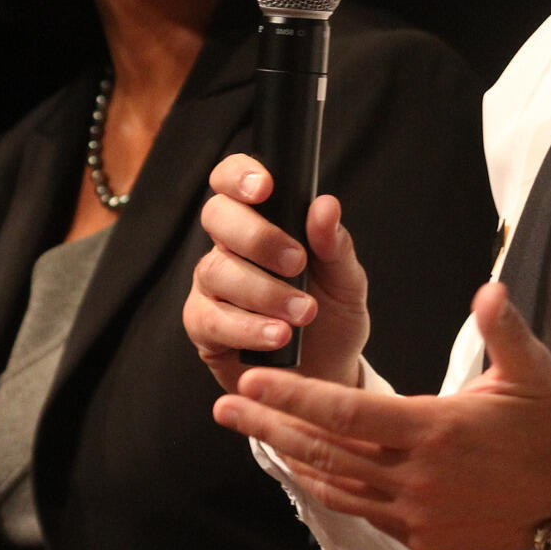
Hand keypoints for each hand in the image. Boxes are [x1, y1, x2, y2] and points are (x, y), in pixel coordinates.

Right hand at [188, 154, 369, 391]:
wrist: (325, 375)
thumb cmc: (332, 317)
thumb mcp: (346, 281)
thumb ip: (335, 245)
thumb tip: (325, 205)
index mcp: (262, 221)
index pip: (233, 181)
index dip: (239, 175)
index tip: (265, 187)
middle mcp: (228, 247)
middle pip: (217, 217)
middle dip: (256, 236)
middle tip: (297, 262)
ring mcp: (211, 287)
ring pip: (216, 271)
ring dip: (263, 291)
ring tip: (303, 312)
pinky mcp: (204, 328)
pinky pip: (210, 319)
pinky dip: (247, 328)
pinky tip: (277, 336)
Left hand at [213, 280, 550, 549]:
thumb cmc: (550, 427)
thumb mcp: (530, 370)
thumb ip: (501, 328)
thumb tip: (488, 287)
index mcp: (434, 429)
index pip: (347, 412)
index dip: (295, 396)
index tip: (252, 381)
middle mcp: (416, 476)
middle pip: (325, 450)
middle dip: (270, 424)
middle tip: (225, 405)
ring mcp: (415, 511)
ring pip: (334, 484)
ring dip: (289, 456)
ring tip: (252, 432)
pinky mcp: (421, 535)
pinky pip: (359, 509)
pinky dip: (325, 486)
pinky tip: (303, 467)